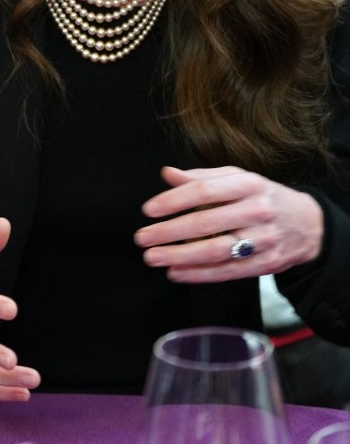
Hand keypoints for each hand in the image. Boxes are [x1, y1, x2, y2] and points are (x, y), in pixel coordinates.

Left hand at [134, 165, 323, 282]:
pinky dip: (199, 274)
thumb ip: (202, 177)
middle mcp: (256, 210)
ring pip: (215, 250)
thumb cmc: (262, 197)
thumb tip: (167, 174)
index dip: (173, 200)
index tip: (148, 210)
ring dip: (180, 257)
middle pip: (206, 223)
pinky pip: (228, 271)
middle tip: (142, 238)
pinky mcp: (265, 264)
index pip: (204, 190)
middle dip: (169, 232)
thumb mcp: (238, 178)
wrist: (307, 224)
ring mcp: (263, 239)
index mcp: (247, 184)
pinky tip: (176, 273)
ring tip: (154, 258)